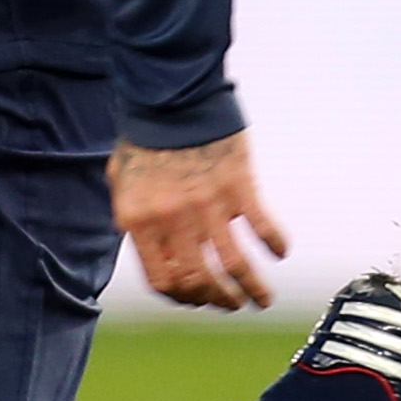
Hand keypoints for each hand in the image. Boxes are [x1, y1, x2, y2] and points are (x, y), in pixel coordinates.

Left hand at [112, 132, 289, 310]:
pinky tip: (279, 252)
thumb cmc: (144, 137)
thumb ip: (133, 220)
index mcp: (140, 221)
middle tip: (232, 304)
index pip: (164, 281)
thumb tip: (151, 253)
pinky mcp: (239, 186)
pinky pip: (262, 228)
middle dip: (219, 300)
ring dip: (252, 289)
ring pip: (236, 265)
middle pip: (201, 280)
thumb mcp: (121, 182)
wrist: (171, 97)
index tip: (199, 300)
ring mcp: (208, 205)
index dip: (184, 298)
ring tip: (261, 299)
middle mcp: (173, 220)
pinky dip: (275, 244)